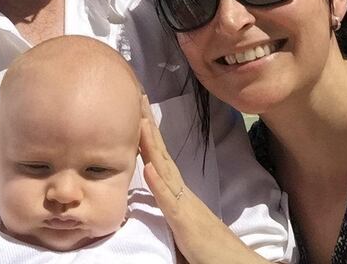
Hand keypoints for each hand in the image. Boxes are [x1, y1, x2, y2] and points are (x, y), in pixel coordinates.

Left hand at [139, 95, 271, 263]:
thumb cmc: (208, 249)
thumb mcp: (183, 225)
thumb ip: (171, 209)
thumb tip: (154, 198)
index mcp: (179, 193)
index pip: (160, 158)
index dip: (148, 135)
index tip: (138, 111)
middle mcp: (183, 192)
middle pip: (162, 154)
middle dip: (148, 127)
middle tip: (138, 98)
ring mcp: (185, 205)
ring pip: (165, 169)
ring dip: (152, 145)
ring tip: (141, 121)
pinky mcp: (185, 222)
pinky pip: (170, 200)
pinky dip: (159, 183)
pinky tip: (149, 167)